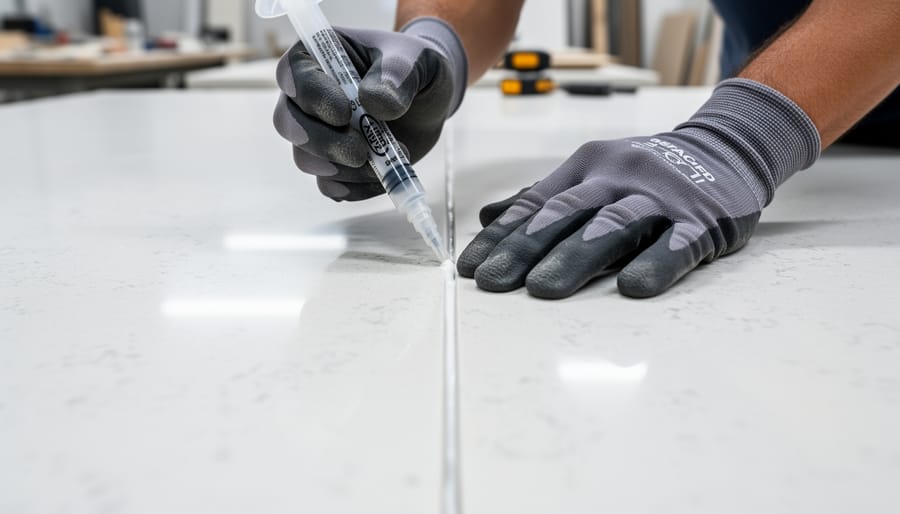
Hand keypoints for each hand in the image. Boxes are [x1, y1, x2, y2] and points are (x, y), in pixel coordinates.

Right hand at [273, 18, 466, 201]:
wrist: (427, 101)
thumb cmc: (412, 68)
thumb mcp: (415, 59)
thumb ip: (396, 74)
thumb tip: (374, 102)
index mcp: (315, 57)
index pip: (293, 76)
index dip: (313, 98)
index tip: (344, 114)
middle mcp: (305, 98)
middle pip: (289, 124)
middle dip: (323, 143)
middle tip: (359, 152)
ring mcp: (316, 135)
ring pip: (307, 160)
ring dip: (345, 169)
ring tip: (387, 160)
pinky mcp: (333, 165)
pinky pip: (330, 186)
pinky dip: (356, 188)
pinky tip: (383, 176)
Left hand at [457, 79, 820, 298]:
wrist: (728, 146)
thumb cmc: (646, 171)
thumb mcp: (593, 171)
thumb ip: (543, 197)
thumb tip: (487, 218)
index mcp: (586, 166)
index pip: (536, 204)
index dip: (502, 237)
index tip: (473, 269)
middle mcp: (618, 176)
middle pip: (566, 214)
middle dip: (526, 250)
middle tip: (495, 283)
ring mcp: (660, 196)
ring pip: (613, 225)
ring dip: (576, 257)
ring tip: (544, 290)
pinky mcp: (702, 219)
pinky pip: (678, 243)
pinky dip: (657, 263)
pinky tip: (635, 288)